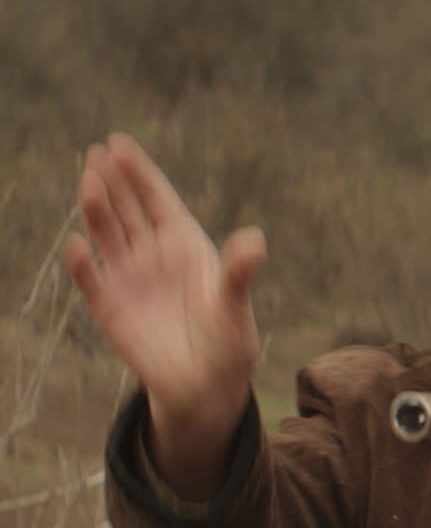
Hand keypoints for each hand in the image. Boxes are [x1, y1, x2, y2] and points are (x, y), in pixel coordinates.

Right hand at [63, 133, 264, 494]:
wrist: (207, 384)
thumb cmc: (228, 340)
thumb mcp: (236, 304)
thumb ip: (239, 272)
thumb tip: (255, 240)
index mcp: (185, 245)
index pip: (158, 199)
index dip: (139, 172)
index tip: (119, 143)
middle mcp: (153, 254)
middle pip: (128, 210)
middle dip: (112, 182)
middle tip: (96, 153)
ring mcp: (129, 278)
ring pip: (107, 235)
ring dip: (96, 211)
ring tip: (88, 183)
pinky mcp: (110, 307)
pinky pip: (92, 279)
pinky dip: (83, 264)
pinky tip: (78, 245)